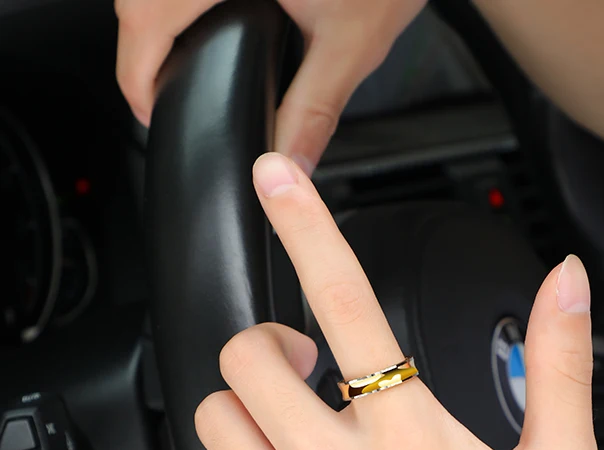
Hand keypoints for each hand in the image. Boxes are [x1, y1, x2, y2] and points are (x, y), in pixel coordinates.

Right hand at [115, 0, 425, 171]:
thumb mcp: (350, 48)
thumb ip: (313, 112)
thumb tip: (289, 163)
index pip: (148, 14)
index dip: (136, 71)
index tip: (148, 108)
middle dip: (138, 46)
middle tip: (156, 92)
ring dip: (153, 15)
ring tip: (171, 60)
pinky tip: (194, 18)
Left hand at [189, 154, 603, 449]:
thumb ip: (558, 364)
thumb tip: (565, 283)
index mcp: (409, 436)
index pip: (346, 301)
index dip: (306, 224)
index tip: (274, 181)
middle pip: (248, 358)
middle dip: (268, 352)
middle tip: (303, 377)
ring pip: (219, 425)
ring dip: (251, 420)